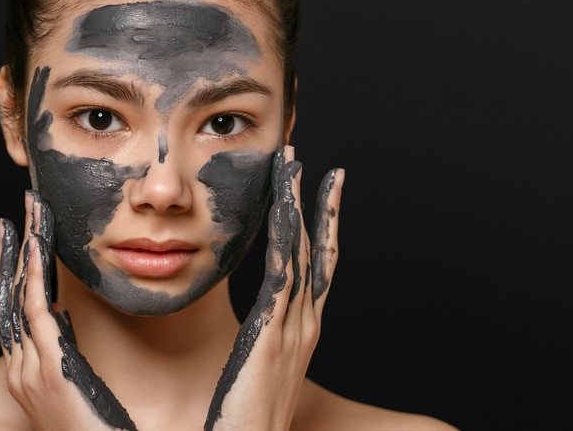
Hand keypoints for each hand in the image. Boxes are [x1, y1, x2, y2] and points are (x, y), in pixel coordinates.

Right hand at [0, 190, 136, 430]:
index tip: (20, 234)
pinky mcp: (49, 372)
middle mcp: (19, 367)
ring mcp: (29, 370)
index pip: (13, 307)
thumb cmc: (92, 425)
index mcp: (25, 369)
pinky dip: (35, 281)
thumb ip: (59, 348)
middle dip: (12, 250)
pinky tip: (37, 253)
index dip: (12, 269)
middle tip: (21, 211)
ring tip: (29, 217)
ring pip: (19, 298)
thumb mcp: (72, 380)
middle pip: (7, 296)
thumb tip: (59, 311)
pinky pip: (37, 317)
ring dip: (23, 253)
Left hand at [205, 146, 344, 429]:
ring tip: (296, 169)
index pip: (319, 267)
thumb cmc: (248, 420)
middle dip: (317, 205)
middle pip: (317, 251)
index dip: (324, 227)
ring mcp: (294, 329)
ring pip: (301, 254)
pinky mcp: (271, 336)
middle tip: (316, 166)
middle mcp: (306, 324)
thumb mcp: (262, 373)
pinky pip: (281, 277)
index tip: (322, 194)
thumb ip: (265, 343)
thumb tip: (258, 325)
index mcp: (302, 330)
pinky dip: (285, 240)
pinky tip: (283, 210)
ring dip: (299, 206)